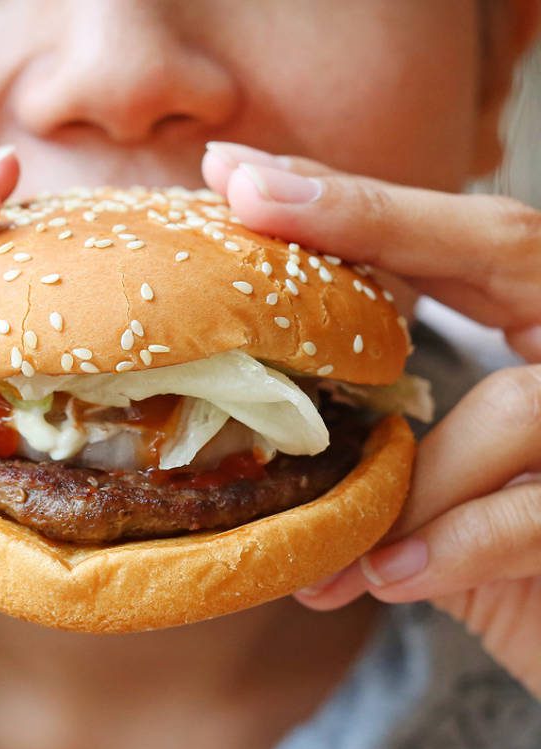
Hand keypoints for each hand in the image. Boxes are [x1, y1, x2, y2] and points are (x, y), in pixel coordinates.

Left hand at [202, 142, 540, 697]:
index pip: (460, 237)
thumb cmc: (509, 546)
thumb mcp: (442, 468)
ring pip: (512, 404)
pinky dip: (449, 550)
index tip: (237, 172)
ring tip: (319, 536)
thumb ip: (382, 412)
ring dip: (399, 477)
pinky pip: (532, 520)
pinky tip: (384, 576)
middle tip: (247, 194)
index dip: (353, 198)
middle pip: (505, 245)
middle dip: (368, 217)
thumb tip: (250, 379)